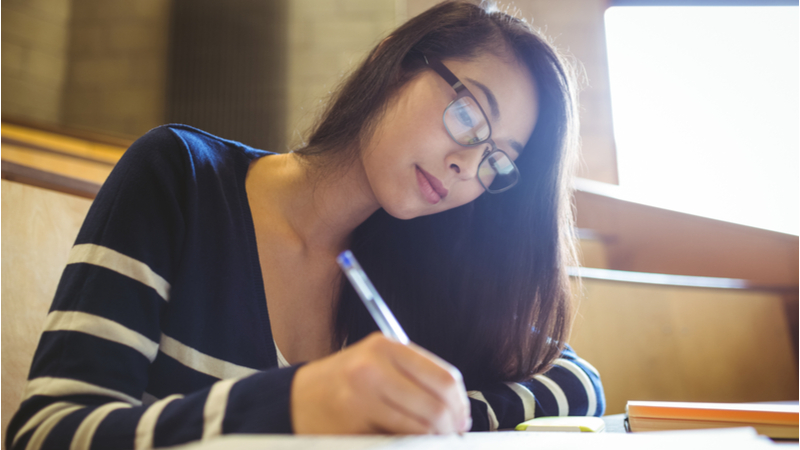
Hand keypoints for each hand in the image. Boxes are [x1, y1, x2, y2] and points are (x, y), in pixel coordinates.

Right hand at [290, 332, 471, 433]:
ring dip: (434, 438)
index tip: (462, 416)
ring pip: (421, 425)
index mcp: (385, 346)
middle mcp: (373, 366)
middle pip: (437, 404)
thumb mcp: (376, 363)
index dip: (460, 403)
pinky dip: (411, 443)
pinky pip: (399, 438)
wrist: (296, 399)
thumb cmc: (343, 383)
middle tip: (452, 434)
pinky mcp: (353, 421)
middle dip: (451, 426)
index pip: (444, 376)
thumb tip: (456, 405)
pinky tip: (409, 442)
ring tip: (433, 440)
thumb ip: (412, 375)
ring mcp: (361, 394)